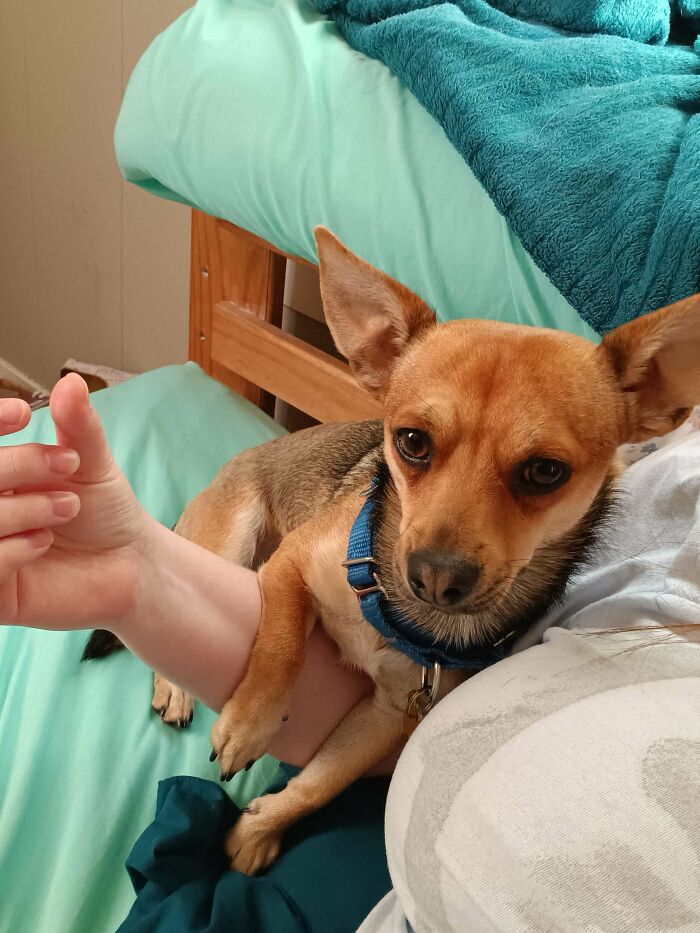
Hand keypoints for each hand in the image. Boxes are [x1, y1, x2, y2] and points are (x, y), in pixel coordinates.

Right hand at [0, 374, 146, 628]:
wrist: (131, 564)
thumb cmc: (104, 512)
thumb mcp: (90, 463)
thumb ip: (77, 425)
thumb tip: (71, 383)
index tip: (21, 414)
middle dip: (17, 465)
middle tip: (67, 465)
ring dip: (22, 507)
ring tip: (67, 507)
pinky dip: (13, 548)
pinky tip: (43, 544)